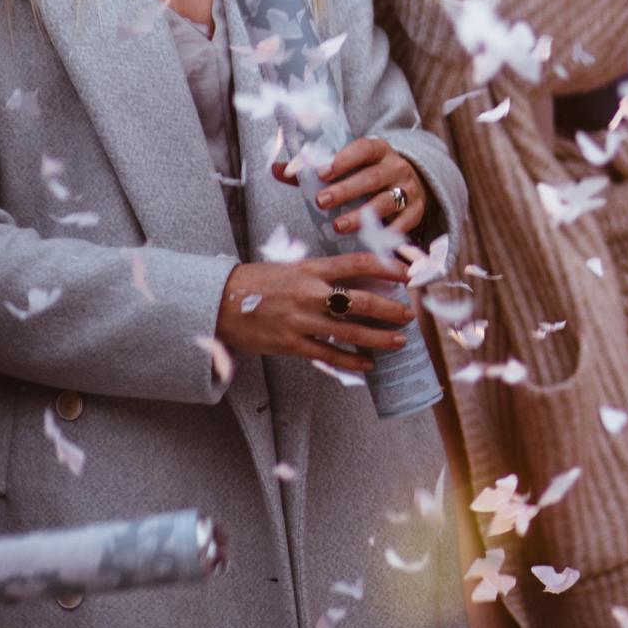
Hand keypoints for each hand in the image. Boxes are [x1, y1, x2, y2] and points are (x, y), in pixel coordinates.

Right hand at [214, 253, 415, 375]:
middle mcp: (309, 294)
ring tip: (400, 341)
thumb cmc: (259, 280)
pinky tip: (368, 365)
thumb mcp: (293, 265)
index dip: (387, 267)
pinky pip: (327, 355)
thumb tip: (363, 275)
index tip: (407, 273)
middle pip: (360, 301)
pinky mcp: (290, 344)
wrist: (218, 302)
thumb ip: (325, 271)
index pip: (358, 263)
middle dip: (390, 309)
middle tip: (409, 314)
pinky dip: (350, 361)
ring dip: (379, 338)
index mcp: (312, 269)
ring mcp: (300, 321)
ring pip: (349, 332)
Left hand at [278, 135, 429, 236]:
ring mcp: (409, 189)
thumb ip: (310, 170)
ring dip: (363, 214)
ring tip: (338, 227)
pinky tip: (370, 241)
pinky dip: (389, 233)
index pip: (364, 148)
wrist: (410, 180)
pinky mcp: (417, 210)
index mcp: (378, 150)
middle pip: (373, 177)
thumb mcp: (345, 166)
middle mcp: (397, 167)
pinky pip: (404, 223)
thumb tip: (277, 169)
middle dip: (347, 190)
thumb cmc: (365, 174)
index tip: (322, 173)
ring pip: (388, 201)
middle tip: (321, 201)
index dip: (344, 159)